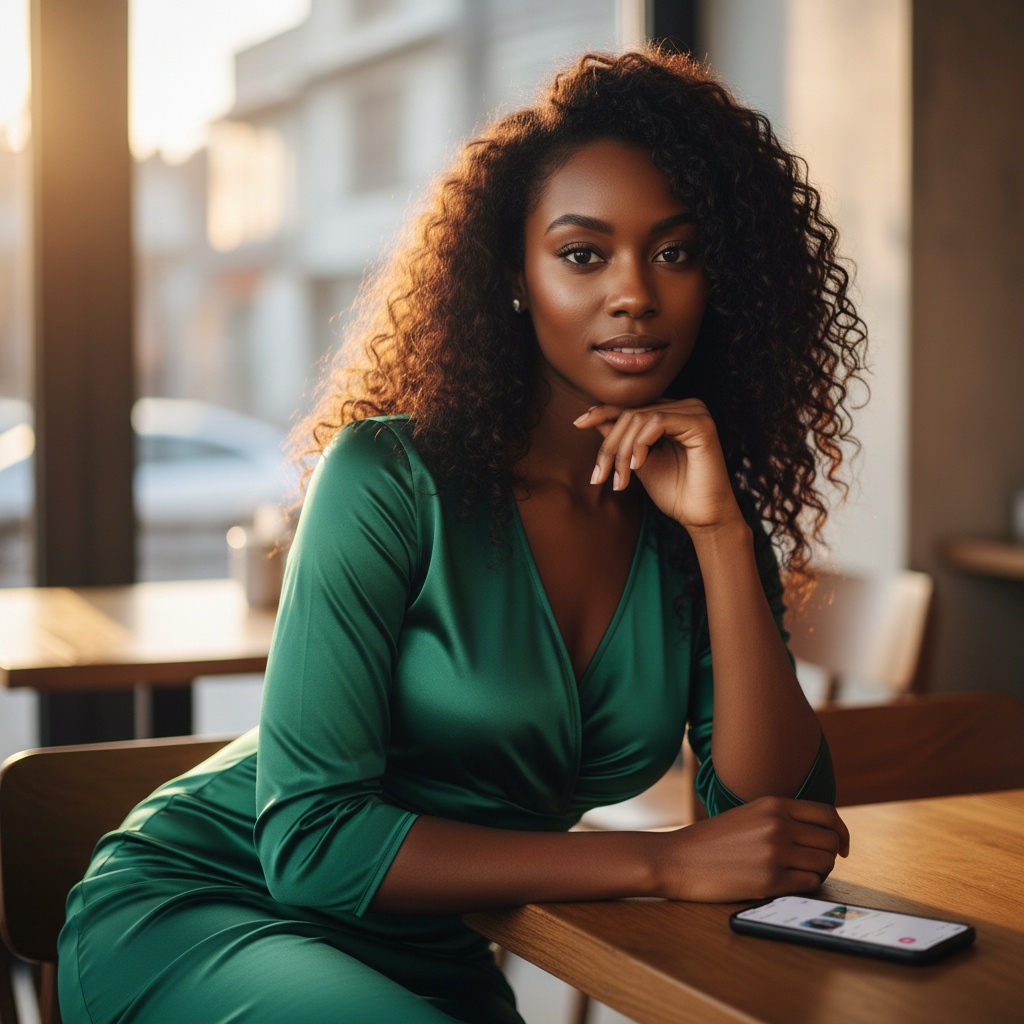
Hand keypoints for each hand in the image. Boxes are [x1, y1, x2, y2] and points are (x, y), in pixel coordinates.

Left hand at [574, 400, 741, 532]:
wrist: (700, 517)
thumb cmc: (674, 492)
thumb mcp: (637, 462)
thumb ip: (621, 440)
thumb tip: (592, 418)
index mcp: (672, 413)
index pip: (631, 407)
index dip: (603, 412)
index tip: (578, 423)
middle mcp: (685, 407)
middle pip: (631, 413)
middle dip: (610, 446)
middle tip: (599, 476)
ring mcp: (695, 412)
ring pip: (641, 417)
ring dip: (622, 451)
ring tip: (620, 480)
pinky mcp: (701, 423)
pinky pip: (658, 422)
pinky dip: (641, 444)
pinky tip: (637, 466)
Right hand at [654, 797, 850, 902]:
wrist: (679, 859)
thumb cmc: (713, 840)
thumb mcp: (749, 814)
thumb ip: (782, 817)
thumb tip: (823, 832)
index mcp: (773, 804)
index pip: (828, 815)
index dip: (841, 832)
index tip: (841, 845)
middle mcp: (778, 825)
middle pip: (831, 841)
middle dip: (829, 855)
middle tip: (814, 863)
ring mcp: (775, 853)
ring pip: (824, 864)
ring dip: (818, 871)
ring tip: (798, 873)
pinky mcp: (771, 881)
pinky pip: (810, 884)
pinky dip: (806, 886)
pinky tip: (788, 883)